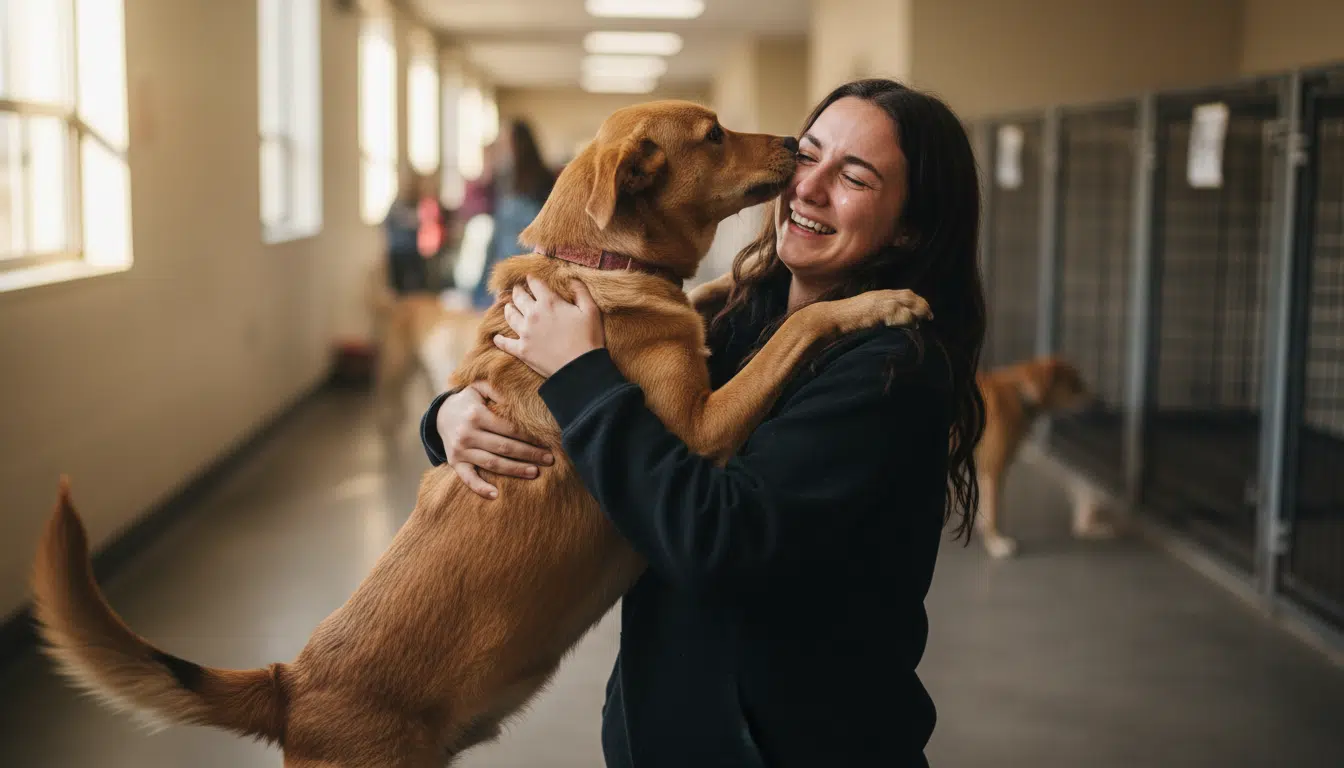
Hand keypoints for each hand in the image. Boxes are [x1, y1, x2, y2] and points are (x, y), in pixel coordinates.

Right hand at [437, 381, 553, 498]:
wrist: (440, 415)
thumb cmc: (468, 401)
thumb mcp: (479, 388)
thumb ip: (497, 389)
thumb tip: (518, 398)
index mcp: (476, 415)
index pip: (509, 428)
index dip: (529, 437)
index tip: (547, 442)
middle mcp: (467, 433)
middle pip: (504, 447)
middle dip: (529, 454)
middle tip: (549, 459)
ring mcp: (460, 450)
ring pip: (492, 464)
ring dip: (515, 470)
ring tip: (535, 472)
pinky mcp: (455, 463)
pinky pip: (468, 479)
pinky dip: (480, 488)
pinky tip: (496, 495)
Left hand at [494, 277, 604, 377]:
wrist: (580, 368)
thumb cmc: (588, 339)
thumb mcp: (591, 311)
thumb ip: (580, 291)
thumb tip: (571, 279)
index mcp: (549, 303)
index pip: (536, 285)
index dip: (532, 279)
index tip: (529, 277)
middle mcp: (533, 315)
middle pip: (519, 298)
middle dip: (518, 291)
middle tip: (517, 289)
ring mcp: (525, 333)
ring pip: (510, 316)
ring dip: (508, 309)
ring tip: (508, 306)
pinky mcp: (522, 350)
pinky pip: (505, 343)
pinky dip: (500, 340)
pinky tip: (496, 338)